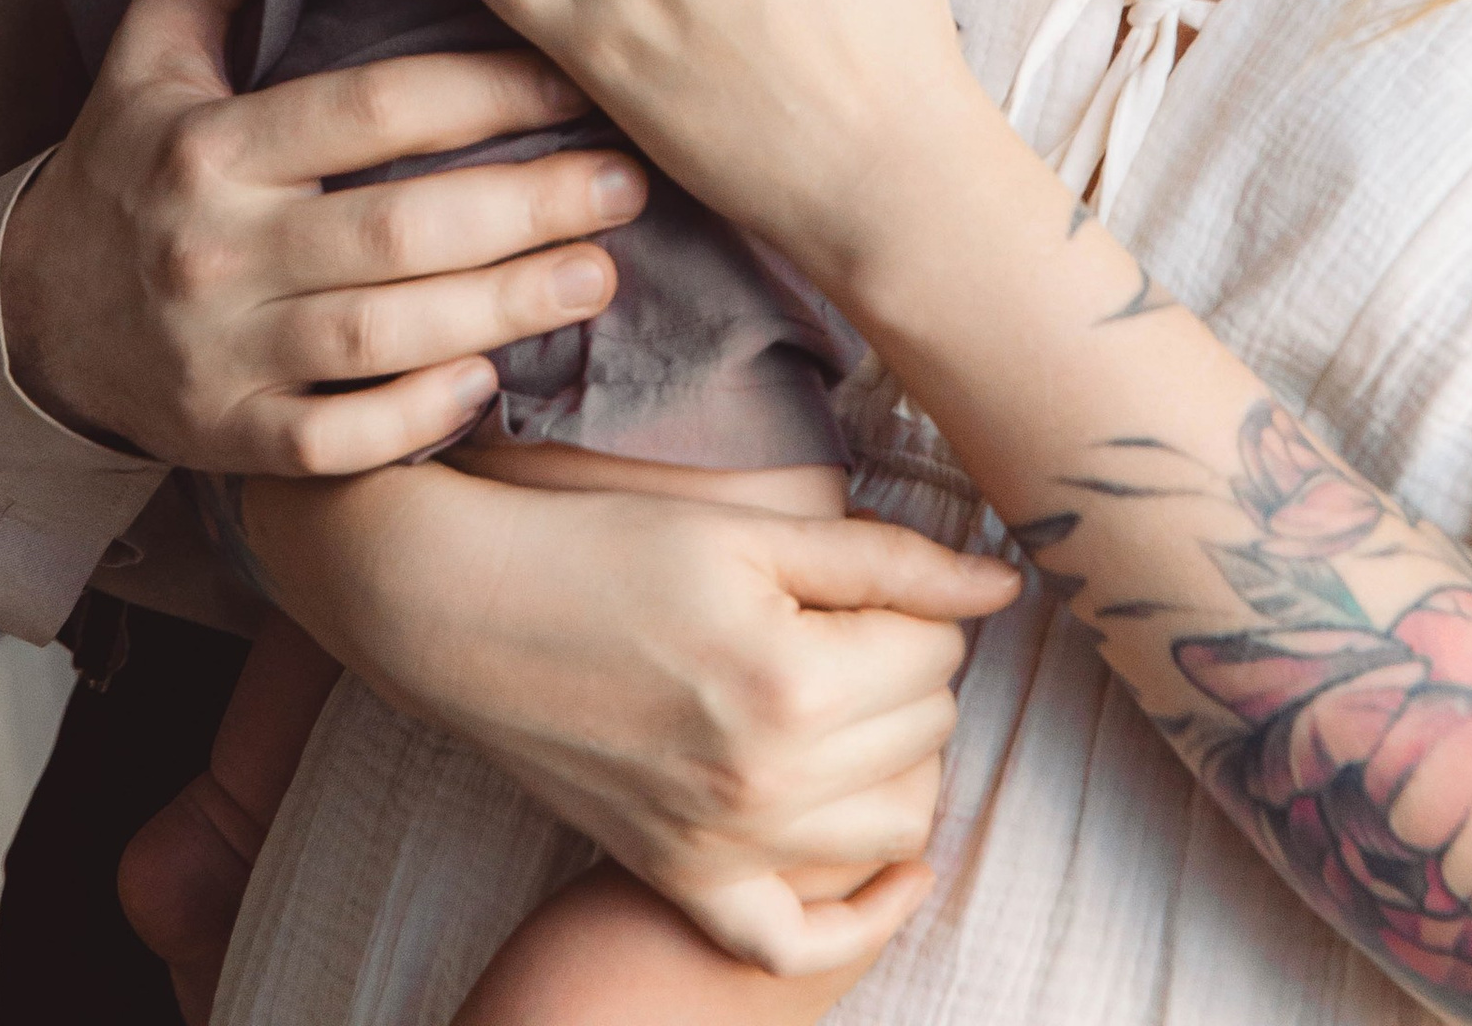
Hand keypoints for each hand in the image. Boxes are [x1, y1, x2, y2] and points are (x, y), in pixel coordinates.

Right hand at [0, 0, 646, 471]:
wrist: (24, 322)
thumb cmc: (120, 168)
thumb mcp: (145, 52)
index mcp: (210, 145)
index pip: (370, 106)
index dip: (485, 89)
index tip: (574, 74)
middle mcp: (217, 250)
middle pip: (399, 230)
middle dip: (529, 207)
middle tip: (629, 182)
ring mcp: (223, 354)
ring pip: (386, 339)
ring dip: (506, 309)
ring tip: (601, 274)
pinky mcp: (229, 441)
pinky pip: (337, 442)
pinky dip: (418, 417)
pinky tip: (493, 379)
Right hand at [247, 460, 1016, 956]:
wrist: (468, 611)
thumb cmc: (605, 548)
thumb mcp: (750, 532)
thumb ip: (888, 562)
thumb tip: (1003, 589)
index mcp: (793, 679)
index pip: (940, 654)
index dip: (919, 609)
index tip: (868, 586)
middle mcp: (767, 781)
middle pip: (928, 736)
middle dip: (912, 676)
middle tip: (854, 632)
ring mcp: (723, 847)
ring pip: (894, 830)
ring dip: (897, 767)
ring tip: (853, 709)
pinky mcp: (682, 881)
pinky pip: (798, 940)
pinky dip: (857, 913)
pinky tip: (886, 867)